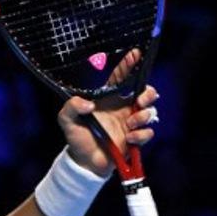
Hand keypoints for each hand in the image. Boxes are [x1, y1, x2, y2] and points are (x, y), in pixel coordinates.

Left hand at [58, 48, 159, 178]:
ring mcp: (130, 123)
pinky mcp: (135, 138)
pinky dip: (141, 134)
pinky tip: (129, 138)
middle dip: (148, 93)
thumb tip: (89, 104)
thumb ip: (72, 106)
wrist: (84, 161)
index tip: (135, 54)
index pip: (121, 77)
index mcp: (108, 99)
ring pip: (150, 111)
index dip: (129, 65)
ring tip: (130, 123)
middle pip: (145, 92)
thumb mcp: (66, 119)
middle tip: (139, 101)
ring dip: (143, 116)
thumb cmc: (77, 136)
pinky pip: (148, 132)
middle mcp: (122, 108)